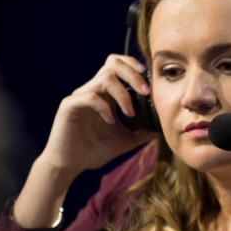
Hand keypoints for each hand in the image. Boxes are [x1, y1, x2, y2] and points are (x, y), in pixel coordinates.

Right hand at [38, 54, 155, 183]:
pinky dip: (104, 107)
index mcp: (105, 94)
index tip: (149, 82)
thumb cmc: (93, 151)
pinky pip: (90, 97)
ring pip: (104, 78)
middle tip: (146, 91)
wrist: (68, 166)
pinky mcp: (69, 106)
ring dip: (123, 94)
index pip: (118, 65)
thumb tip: (162, 127)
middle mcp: (92, 90)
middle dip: (133, 74)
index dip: (134, 66)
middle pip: (113, 64)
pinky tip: (111, 122)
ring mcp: (80, 96)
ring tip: (131, 113)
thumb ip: (141, 132)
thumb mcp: (125, 141)